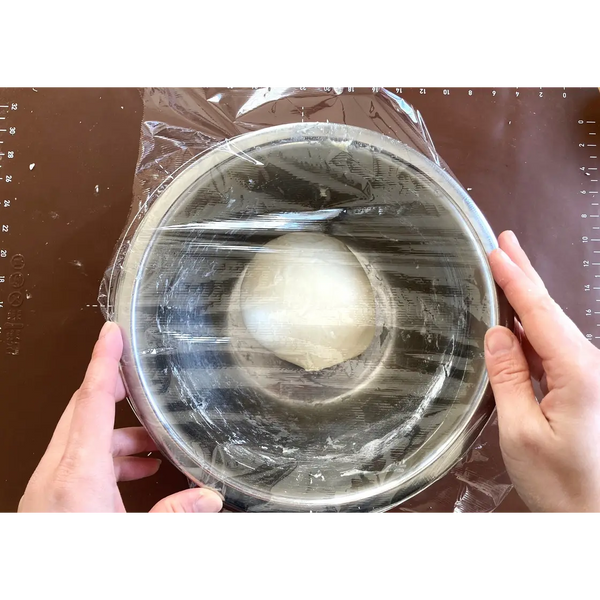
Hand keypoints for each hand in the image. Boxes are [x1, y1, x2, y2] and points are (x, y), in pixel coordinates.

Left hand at [18, 322, 222, 515]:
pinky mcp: (49, 501)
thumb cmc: (79, 551)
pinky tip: (136, 472)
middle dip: (112, 390)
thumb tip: (208, 498)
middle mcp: (55, 474)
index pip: (91, 401)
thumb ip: (173, 515)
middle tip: (137, 374)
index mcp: (76, 475)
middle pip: (83, 411)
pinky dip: (108, 458)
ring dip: (118, 434)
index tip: (110, 333)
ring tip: (153, 446)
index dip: (102, 362)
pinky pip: (78, 461)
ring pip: (82, 438)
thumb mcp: (134, 532)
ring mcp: (47, 488)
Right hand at [485, 231, 599, 514]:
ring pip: (552, 326)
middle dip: (526, 273)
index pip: (540, 312)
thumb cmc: (564, 485)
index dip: (516, 278)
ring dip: (529, 298)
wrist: (598, 516)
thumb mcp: (522, 433)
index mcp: (577, 373)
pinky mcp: (584, 389)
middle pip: (550, 310)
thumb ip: (509, 379)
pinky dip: (533, 328)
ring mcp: (589, 377)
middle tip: (507, 241)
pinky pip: (554, 348)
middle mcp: (590, 367)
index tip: (496, 250)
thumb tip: (498, 335)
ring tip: (509, 270)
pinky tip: (517, 321)